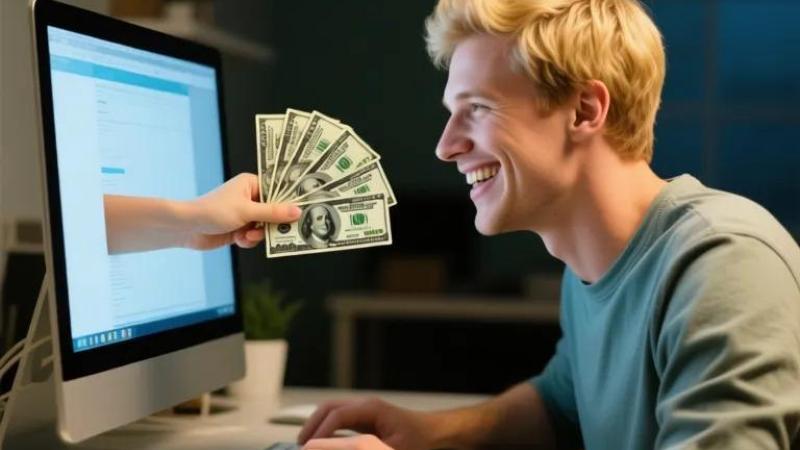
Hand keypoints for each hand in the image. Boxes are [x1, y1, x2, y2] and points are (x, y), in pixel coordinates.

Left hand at [186, 173, 300, 249]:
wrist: (188, 228)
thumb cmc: (213, 211)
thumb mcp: (247, 211)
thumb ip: (273, 212)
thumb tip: (297, 211)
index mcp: (252, 184)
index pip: (278, 191)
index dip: (289, 201)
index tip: (301, 210)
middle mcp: (250, 198)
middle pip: (275, 211)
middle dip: (273, 223)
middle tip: (281, 231)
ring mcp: (245, 214)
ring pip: (265, 227)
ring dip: (258, 234)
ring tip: (246, 235)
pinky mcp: (240, 229)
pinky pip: (255, 236)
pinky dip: (249, 240)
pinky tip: (239, 239)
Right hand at [298, 398, 434, 449]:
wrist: (434, 433)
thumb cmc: (419, 442)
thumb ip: (365, 449)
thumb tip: (342, 446)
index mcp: (372, 409)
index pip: (337, 415)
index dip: (321, 431)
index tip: (308, 447)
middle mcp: (365, 404)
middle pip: (329, 407)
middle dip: (312, 425)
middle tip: (300, 445)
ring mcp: (364, 407)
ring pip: (331, 410)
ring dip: (316, 424)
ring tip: (305, 444)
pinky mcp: (364, 416)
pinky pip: (339, 418)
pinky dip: (326, 427)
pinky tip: (321, 442)